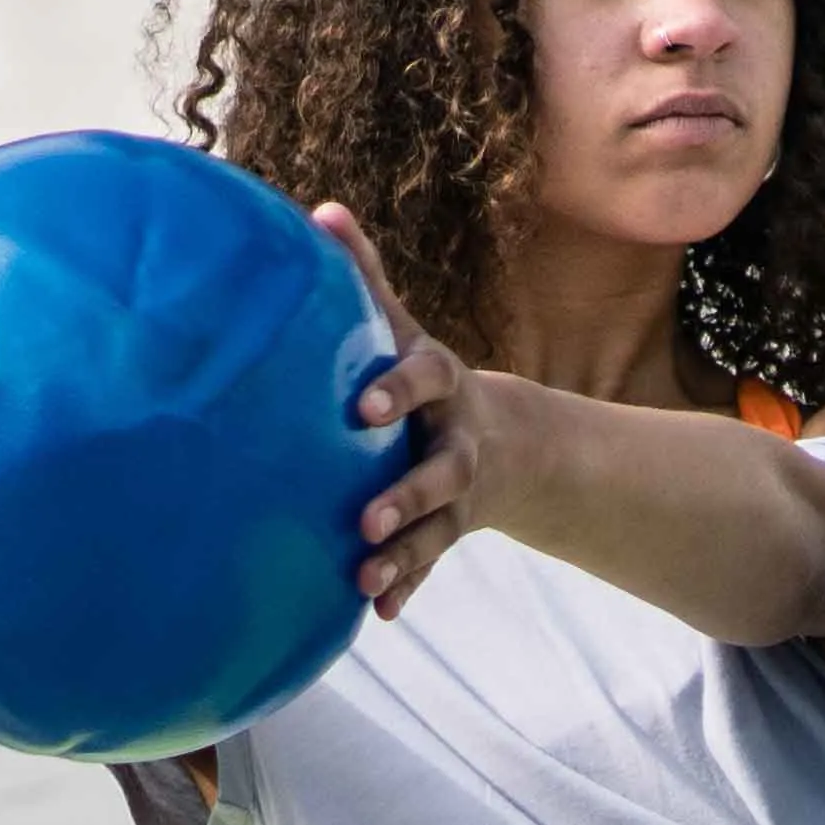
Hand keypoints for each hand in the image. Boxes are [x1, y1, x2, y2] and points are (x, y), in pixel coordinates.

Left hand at [324, 206, 504, 615]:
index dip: (397, 393)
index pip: (425, 381)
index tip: (362, 408)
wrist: (506, 441)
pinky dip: (408, 586)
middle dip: (409, 494)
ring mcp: (459, 493)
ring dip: (405, 552)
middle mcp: (459, 441)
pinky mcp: (451, 531)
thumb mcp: (404, 327)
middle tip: (369, 516)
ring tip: (366, 576)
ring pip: (438, 526)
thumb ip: (364, 276)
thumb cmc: (424, 376)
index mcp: (442, 385)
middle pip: (443, 469)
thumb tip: (318, 210)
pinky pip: (431, 564)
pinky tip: (378, 613)